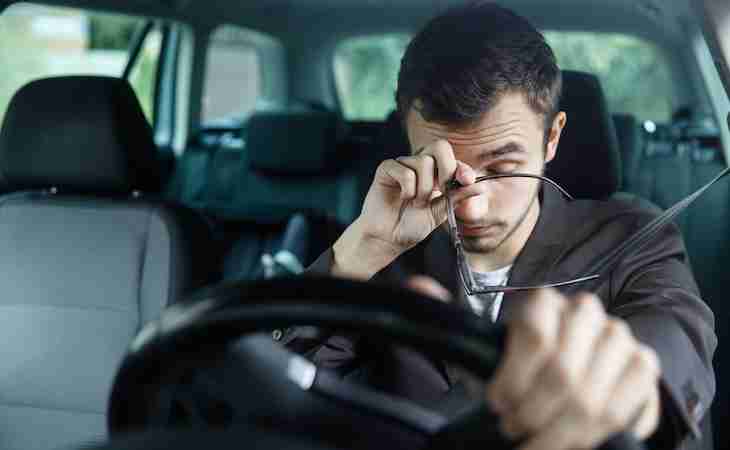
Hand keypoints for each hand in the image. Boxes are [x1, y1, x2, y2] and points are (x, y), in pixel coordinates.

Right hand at [360, 139, 475, 249]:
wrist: (388, 238)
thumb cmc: (411, 225)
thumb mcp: (440, 212)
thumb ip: (457, 197)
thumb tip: (480, 187)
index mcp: (435, 173)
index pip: (452, 159)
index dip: (462, 167)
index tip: (467, 180)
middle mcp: (420, 165)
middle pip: (439, 147)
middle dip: (445, 169)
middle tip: (441, 191)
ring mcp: (403, 164)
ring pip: (423, 162)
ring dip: (424, 188)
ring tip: (416, 202)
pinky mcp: (387, 168)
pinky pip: (405, 170)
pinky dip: (408, 188)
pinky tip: (404, 198)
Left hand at [486, 289, 660, 449]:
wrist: (580, 356)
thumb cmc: (533, 362)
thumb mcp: (510, 357)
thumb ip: (506, 374)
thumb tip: (500, 404)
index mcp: (544, 301)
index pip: (534, 337)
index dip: (513, 380)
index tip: (498, 406)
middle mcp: (585, 311)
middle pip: (562, 372)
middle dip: (534, 413)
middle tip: (514, 430)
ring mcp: (618, 335)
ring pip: (589, 397)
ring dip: (560, 431)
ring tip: (538, 443)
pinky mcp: (643, 363)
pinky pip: (619, 411)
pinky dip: (594, 435)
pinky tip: (575, 442)